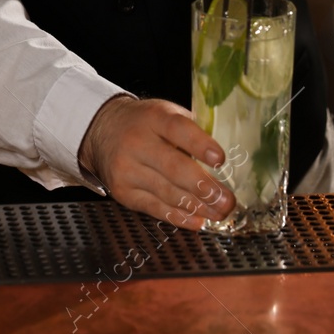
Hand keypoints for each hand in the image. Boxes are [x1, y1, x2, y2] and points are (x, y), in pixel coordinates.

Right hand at [78, 96, 233, 230]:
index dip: (200, 145)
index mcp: (154, 118)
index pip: (178, 130)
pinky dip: (179, 217)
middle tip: (227, 200)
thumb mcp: (166, 113)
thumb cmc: (146, 123)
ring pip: (167, 192)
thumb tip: (230, 152)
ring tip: (220, 212)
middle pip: (173, 168)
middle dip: (204, 187)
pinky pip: (155, 208)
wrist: (103, 130)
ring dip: (197, 207)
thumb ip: (192, 129)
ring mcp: (127, 170)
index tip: (220, 159)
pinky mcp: (123, 192)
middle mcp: (137, 143)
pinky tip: (198, 220)